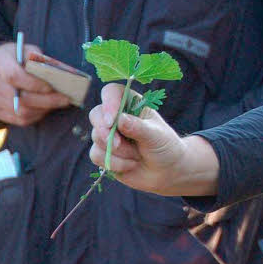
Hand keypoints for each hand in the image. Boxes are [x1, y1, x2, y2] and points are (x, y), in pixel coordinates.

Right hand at [0, 42, 70, 125]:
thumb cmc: (14, 57)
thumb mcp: (25, 49)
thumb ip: (39, 58)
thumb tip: (61, 71)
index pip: (14, 76)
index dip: (34, 84)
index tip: (51, 87)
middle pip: (20, 99)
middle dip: (47, 101)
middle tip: (65, 99)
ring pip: (21, 112)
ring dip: (44, 109)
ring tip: (59, 103)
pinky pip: (19, 120)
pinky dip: (36, 115)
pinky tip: (46, 108)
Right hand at [88, 83, 218, 196]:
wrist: (166, 171)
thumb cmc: (165, 147)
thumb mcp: (156, 135)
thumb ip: (138, 127)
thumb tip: (119, 119)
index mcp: (132, 104)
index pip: (111, 92)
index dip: (108, 103)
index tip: (112, 120)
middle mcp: (117, 117)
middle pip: (96, 114)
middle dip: (105, 132)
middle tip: (118, 144)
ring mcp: (108, 135)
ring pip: (96, 137)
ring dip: (117, 151)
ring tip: (137, 156)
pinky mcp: (104, 152)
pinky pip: (96, 155)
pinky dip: (114, 163)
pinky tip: (131, 165)